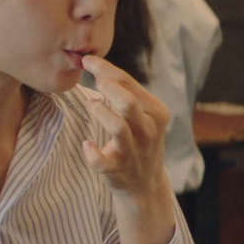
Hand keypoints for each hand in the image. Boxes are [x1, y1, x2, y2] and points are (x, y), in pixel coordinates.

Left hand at [79, 54, 172, 201]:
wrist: (144, 183)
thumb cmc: (138, 138)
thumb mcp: (142, 114)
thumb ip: (126, 92)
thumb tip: (96, 65)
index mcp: (156, 112)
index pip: (130, 84)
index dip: (106, 69)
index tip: (87, 60)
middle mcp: (148, 131)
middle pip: (128, 104)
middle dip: (108, 88)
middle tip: (94, 81)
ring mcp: (134, 152)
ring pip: (118, 129)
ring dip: (100, 113)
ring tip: (90, 104)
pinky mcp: (119, 171)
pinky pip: (103, 163)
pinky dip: (92, 154)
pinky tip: (86, 145)